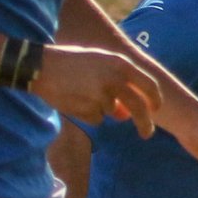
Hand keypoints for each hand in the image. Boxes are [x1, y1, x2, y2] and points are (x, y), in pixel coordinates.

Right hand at [32, 45, 160, 137]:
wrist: (41, 66)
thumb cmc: (72, 64)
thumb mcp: (100, 65)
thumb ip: (119, 85)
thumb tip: (126, 115)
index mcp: (121, 64)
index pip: (149, 85)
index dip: (156, 100)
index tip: (156, 109)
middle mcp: (115, 79)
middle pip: (139, 108)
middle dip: (145, 124)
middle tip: (147, 134)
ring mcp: (102, 95)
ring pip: (111, 113)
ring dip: (101, 109)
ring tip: (81, 92)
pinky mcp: (89, 109)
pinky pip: (96, 119)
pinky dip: (88, 114)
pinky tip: (74, 99)